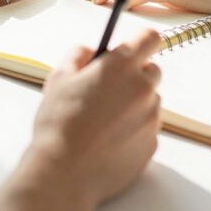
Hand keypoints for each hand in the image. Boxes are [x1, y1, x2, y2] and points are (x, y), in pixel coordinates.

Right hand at [0, 29, 161, 210]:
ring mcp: (151, 117)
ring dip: (134, 104)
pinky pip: (147, 128)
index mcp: (122, 66)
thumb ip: (78, 54)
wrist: (64, 173)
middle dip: (135, 75)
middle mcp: (143, 88)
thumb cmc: (59, 123)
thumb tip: (91, 51)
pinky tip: (108, 141)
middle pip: (152, 71)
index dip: (139, 42)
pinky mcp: (152, 143)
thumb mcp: (59, 77)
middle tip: (108, 90)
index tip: (130, 49)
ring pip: (149, 101)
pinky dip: (134, 130)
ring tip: (103, 122)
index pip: (149, 38)